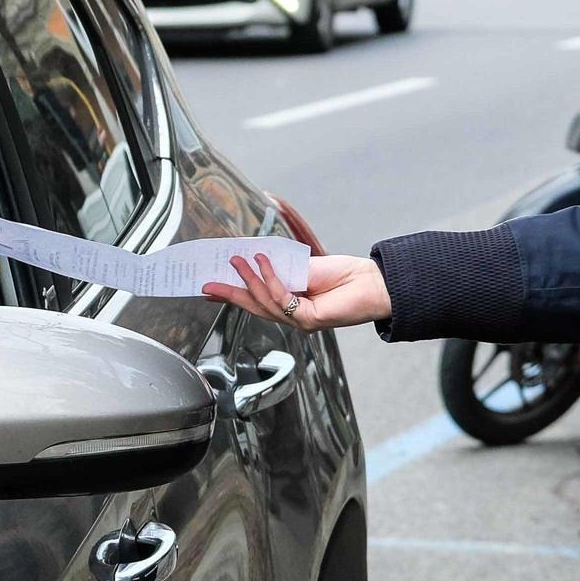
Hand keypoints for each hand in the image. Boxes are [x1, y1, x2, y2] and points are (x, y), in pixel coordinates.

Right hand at [202, 252, 390, 331]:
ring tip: (237, 260)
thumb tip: (253, 259)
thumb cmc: (344, 275)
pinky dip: (270, 278)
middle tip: (206, 283)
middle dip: (229, 293)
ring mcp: (300, 321)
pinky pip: (282, 298)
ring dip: (248, 279)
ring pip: (265, 303)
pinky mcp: (310, 320)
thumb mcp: (304, 268)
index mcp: (290, 306)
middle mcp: (292, 317)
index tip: (209, 288)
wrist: (373, 282)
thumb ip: (280, 270)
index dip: (232, 294)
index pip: (256, 301)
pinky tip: (262, 261)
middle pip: (254, 306)